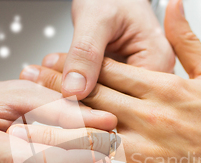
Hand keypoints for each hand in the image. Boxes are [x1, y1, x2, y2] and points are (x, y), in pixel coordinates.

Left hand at [44, 0, 174, 98]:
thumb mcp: (97, 18)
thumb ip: (86, 53)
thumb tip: (74, 91)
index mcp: (158, 63)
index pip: (126, 101)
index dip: (90, 103)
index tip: (56, 96)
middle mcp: (154, 81)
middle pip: (115, 107)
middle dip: (77, 101)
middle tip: (42, 86)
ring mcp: (139, 86)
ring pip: (104, 106)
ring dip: (74, 98)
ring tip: (44, 82)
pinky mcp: (124, 87)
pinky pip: (100, 98)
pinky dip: (77, 92)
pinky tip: (55, 85)